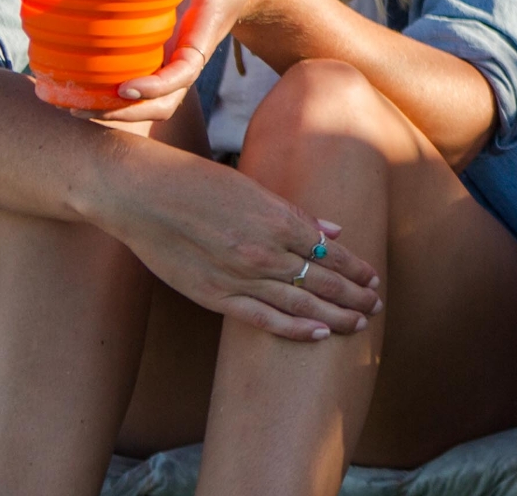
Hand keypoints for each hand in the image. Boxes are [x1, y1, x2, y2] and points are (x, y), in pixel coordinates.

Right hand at [83, 138, 384, 340]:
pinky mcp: (214, 296)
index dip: (356, 269)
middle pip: (324, 281)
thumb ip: (295, 214)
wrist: (140, 194)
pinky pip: (263, 318)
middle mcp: (266, 251)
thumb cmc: (196, 183)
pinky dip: (294, 328)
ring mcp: (241, 277)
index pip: (332, 252)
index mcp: (279, 220)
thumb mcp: (253, 188)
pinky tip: (319, 334)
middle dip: (354, 296)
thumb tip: (334, 230)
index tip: (373, 279)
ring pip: (301, 304)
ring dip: (335, 315)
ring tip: (358, 324)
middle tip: (375, 307)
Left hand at [92, 0, 302, 122]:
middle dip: (128, 112)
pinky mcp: (164, 56)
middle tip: (85, 107)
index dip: (156, 86)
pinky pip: (142, 86)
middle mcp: (189, 55)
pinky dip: (115, 95)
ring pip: (152, 101)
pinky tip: (84, 90)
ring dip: (117, 111)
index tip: (126, 88)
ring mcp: (176, 59)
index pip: (184, 72)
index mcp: (204, 34)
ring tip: (75, 107)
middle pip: (165, 101)